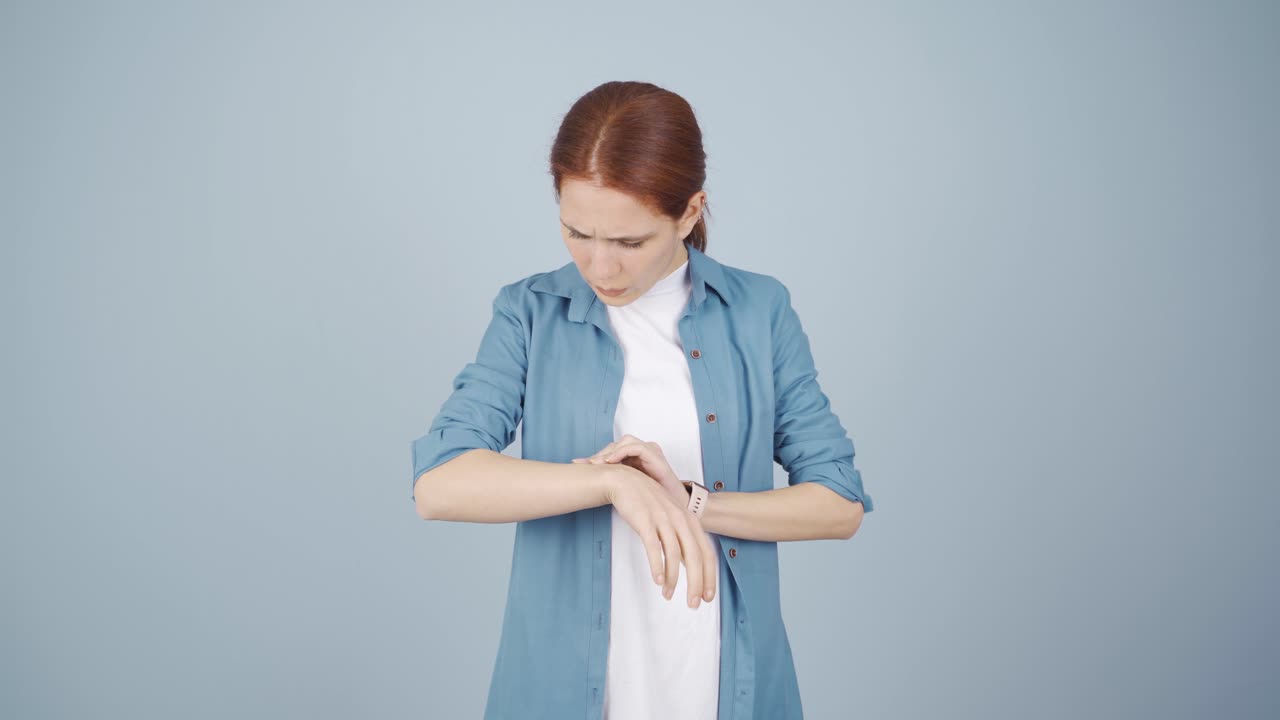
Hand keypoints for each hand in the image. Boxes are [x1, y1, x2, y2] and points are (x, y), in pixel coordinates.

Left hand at [571, 435, 688, 508]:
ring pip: (624, 442)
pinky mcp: (655, 454)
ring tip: (596, 464)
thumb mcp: (628, 489)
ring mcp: (649, 450)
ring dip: (609, 452)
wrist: (673, 506)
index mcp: (634, 458)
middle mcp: (641, 451)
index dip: (595, 457)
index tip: (578, 464)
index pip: (611, 451)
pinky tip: (610, 462)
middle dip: (599, 454)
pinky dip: (621, 452)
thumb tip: (588, 484)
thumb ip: (614, 482)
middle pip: (615, 445)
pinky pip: (635, 447)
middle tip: (584, 464)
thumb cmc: (653, 500)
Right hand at [600, 464, 716, 608]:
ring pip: (675, 554)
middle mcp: (680, 519)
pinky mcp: (645, 521)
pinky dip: (657, 566)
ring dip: (674, 579)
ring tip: (669, 596)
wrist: (624, 481)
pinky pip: (654, 547)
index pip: (707, 552)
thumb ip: (681, 538)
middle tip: (694, 604)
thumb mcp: (670, 517)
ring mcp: (663, 519)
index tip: (708, 596)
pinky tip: (658, 580)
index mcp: (689, 519)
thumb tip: (687, 563)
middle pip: (695, 556)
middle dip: (697, 583)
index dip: (709, 576)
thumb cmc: (647, 502)